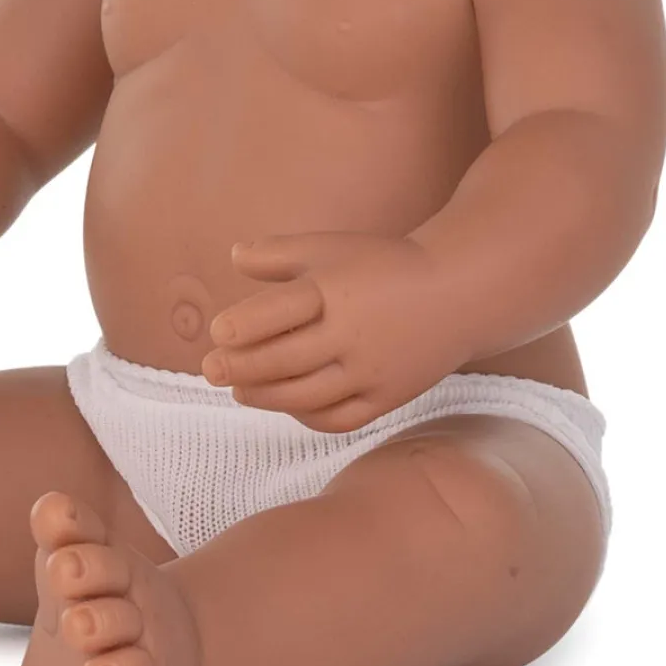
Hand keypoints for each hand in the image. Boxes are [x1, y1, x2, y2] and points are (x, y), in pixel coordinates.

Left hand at [201, 231, 453, 432]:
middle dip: (241, 368)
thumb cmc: (381, 265)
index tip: (216, 332)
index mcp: (335, 289)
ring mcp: (371, 371)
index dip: (243, 325)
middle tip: (209, 370)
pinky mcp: (387, 397)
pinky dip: (306, 416)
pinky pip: (339, 418)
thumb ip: (278, 253)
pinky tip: (285, 404)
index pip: (280, 311)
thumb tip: (233, 257)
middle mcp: (353, 334)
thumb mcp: (330, 247)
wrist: (455, 293)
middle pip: (285, 359)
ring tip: (238, 390)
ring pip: (307, 395)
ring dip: (266, 396)